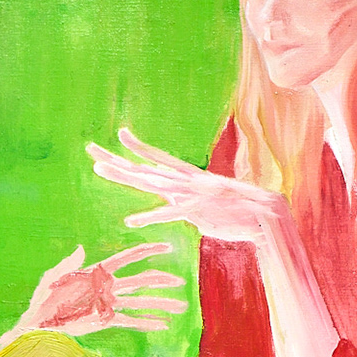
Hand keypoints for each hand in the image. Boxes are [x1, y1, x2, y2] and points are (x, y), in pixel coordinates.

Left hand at [14, 241, 186, 337]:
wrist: (41, 324)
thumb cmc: (44, 298)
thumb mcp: (53, 279)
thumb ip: (68, 265)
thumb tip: (80, 249)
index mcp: (98, 272)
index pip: (127, 259)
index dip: (147, 251)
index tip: (166, 247)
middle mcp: (108, 287)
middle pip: (139, 281)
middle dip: (159, 281)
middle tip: (180, 282)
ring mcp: (109, 304)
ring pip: (140, 302)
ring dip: (159, 304)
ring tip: (180, 306)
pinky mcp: (106, 320)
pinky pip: (130, 321)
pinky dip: (146, 322)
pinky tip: (163, 324)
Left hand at [87, 127, 288, 244]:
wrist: (266, 215)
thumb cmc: (239, 211)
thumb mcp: (209, 201)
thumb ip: (189, 199)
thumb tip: (177, 200)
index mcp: (190, 177)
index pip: (159, 159)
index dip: (138, 148)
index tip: (121, 134)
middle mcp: (186, 180)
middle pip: (144, 169)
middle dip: (117, 160)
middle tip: (91, 150)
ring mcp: (190, 194)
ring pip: (151, 182)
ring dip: (124, 175)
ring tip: (99, 169)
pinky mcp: (197, 211)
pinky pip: (169, 214)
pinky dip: (150, 218)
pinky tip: (130, 222)